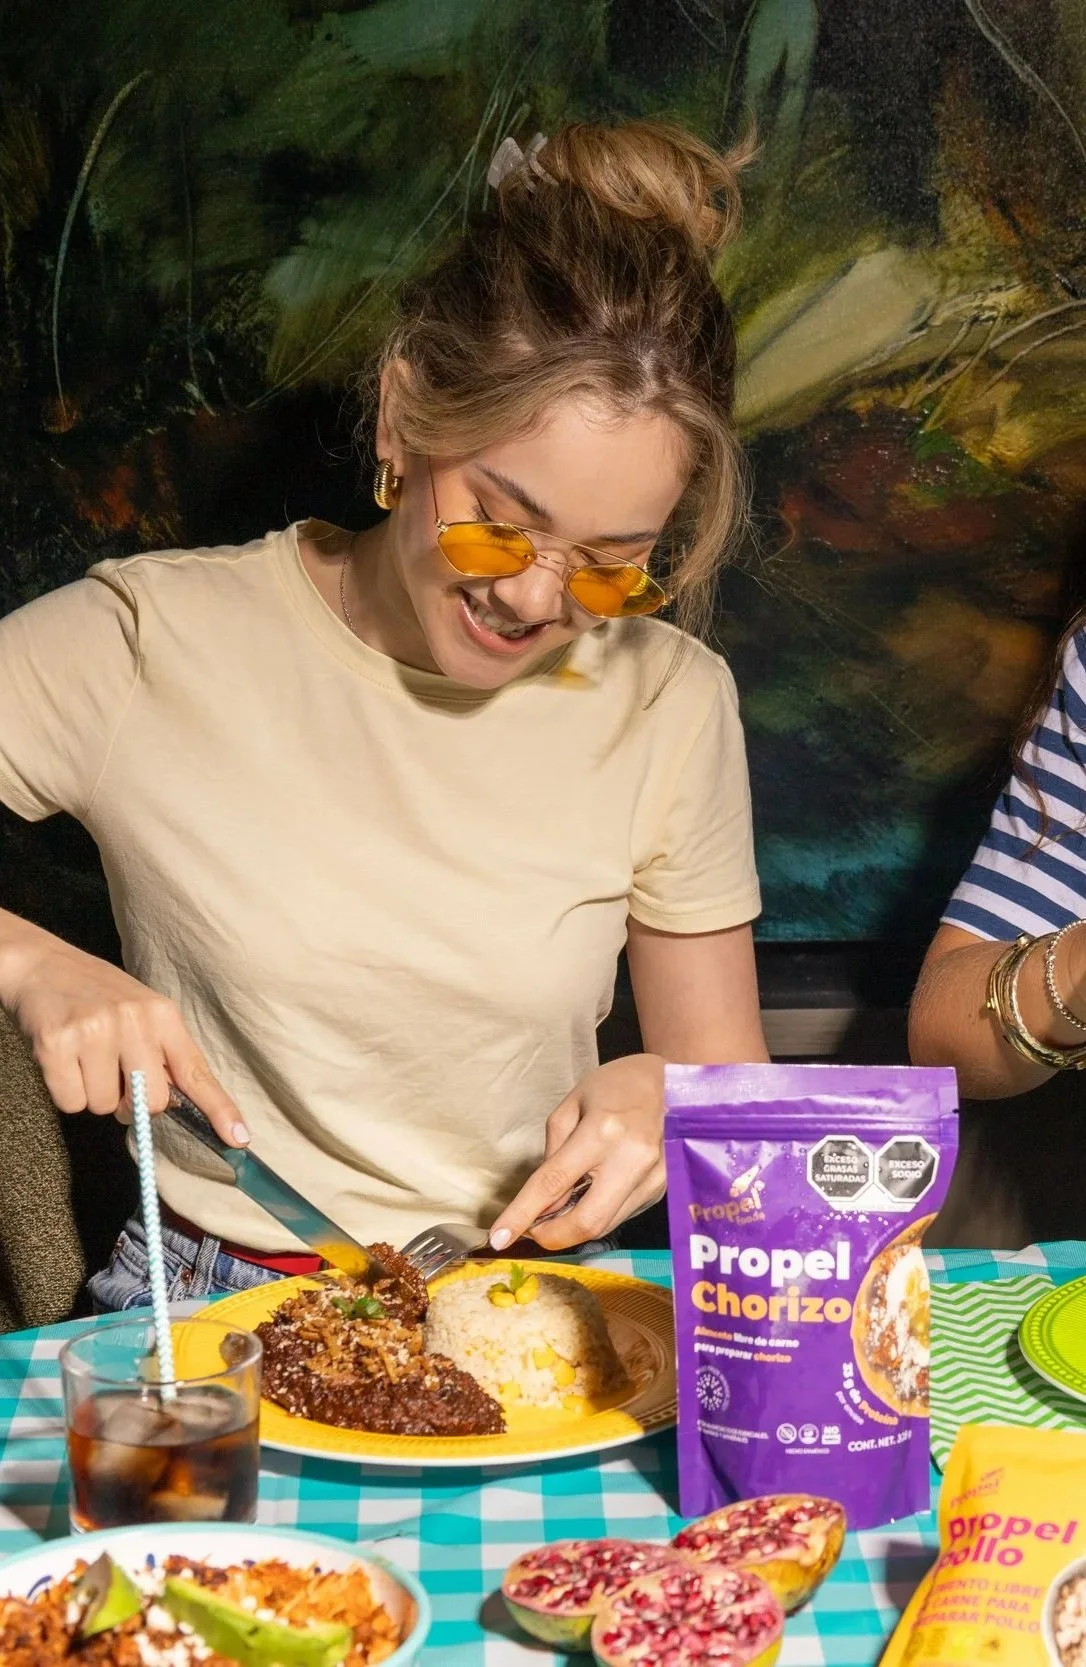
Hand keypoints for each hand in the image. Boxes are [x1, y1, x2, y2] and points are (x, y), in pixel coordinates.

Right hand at [0, 924, 247, 1144]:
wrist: (44, 966)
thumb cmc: (98, 996)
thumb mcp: (143, 1012)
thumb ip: (163, 1053)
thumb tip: (176, 1104)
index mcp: (163, 1015)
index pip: (196, 1070)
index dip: (219, 1108)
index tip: (239, 1138)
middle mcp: (134, 1021)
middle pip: (151, 1103)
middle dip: (131, 1104)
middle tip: (114, 1076)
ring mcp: (96, 1031)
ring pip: (104, 1107)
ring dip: (93, 1093)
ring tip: (85, 1058)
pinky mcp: (58, 1044)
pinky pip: (71, 1102)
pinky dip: (66, 1092)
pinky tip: (64, 1060)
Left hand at [489, 1054, 665, 1252]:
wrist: (671, 1081)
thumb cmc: (615, 1086)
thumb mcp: (572, 1105)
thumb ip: (553, 1152)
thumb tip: (543, 1199)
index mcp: (602, 1131)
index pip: (554, 1183)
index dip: (522, 1215)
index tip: (499, 1237)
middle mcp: (631, 1160)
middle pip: (586, 1222)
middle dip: (551, 1236)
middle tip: (532, 1228)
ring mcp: (652, 1179)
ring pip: (604, 1226)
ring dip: (572, 1227)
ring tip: (557, 1210)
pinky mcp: (661, 1190)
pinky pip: (619, 1215)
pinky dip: (595, 1214)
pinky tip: (588, 1197)